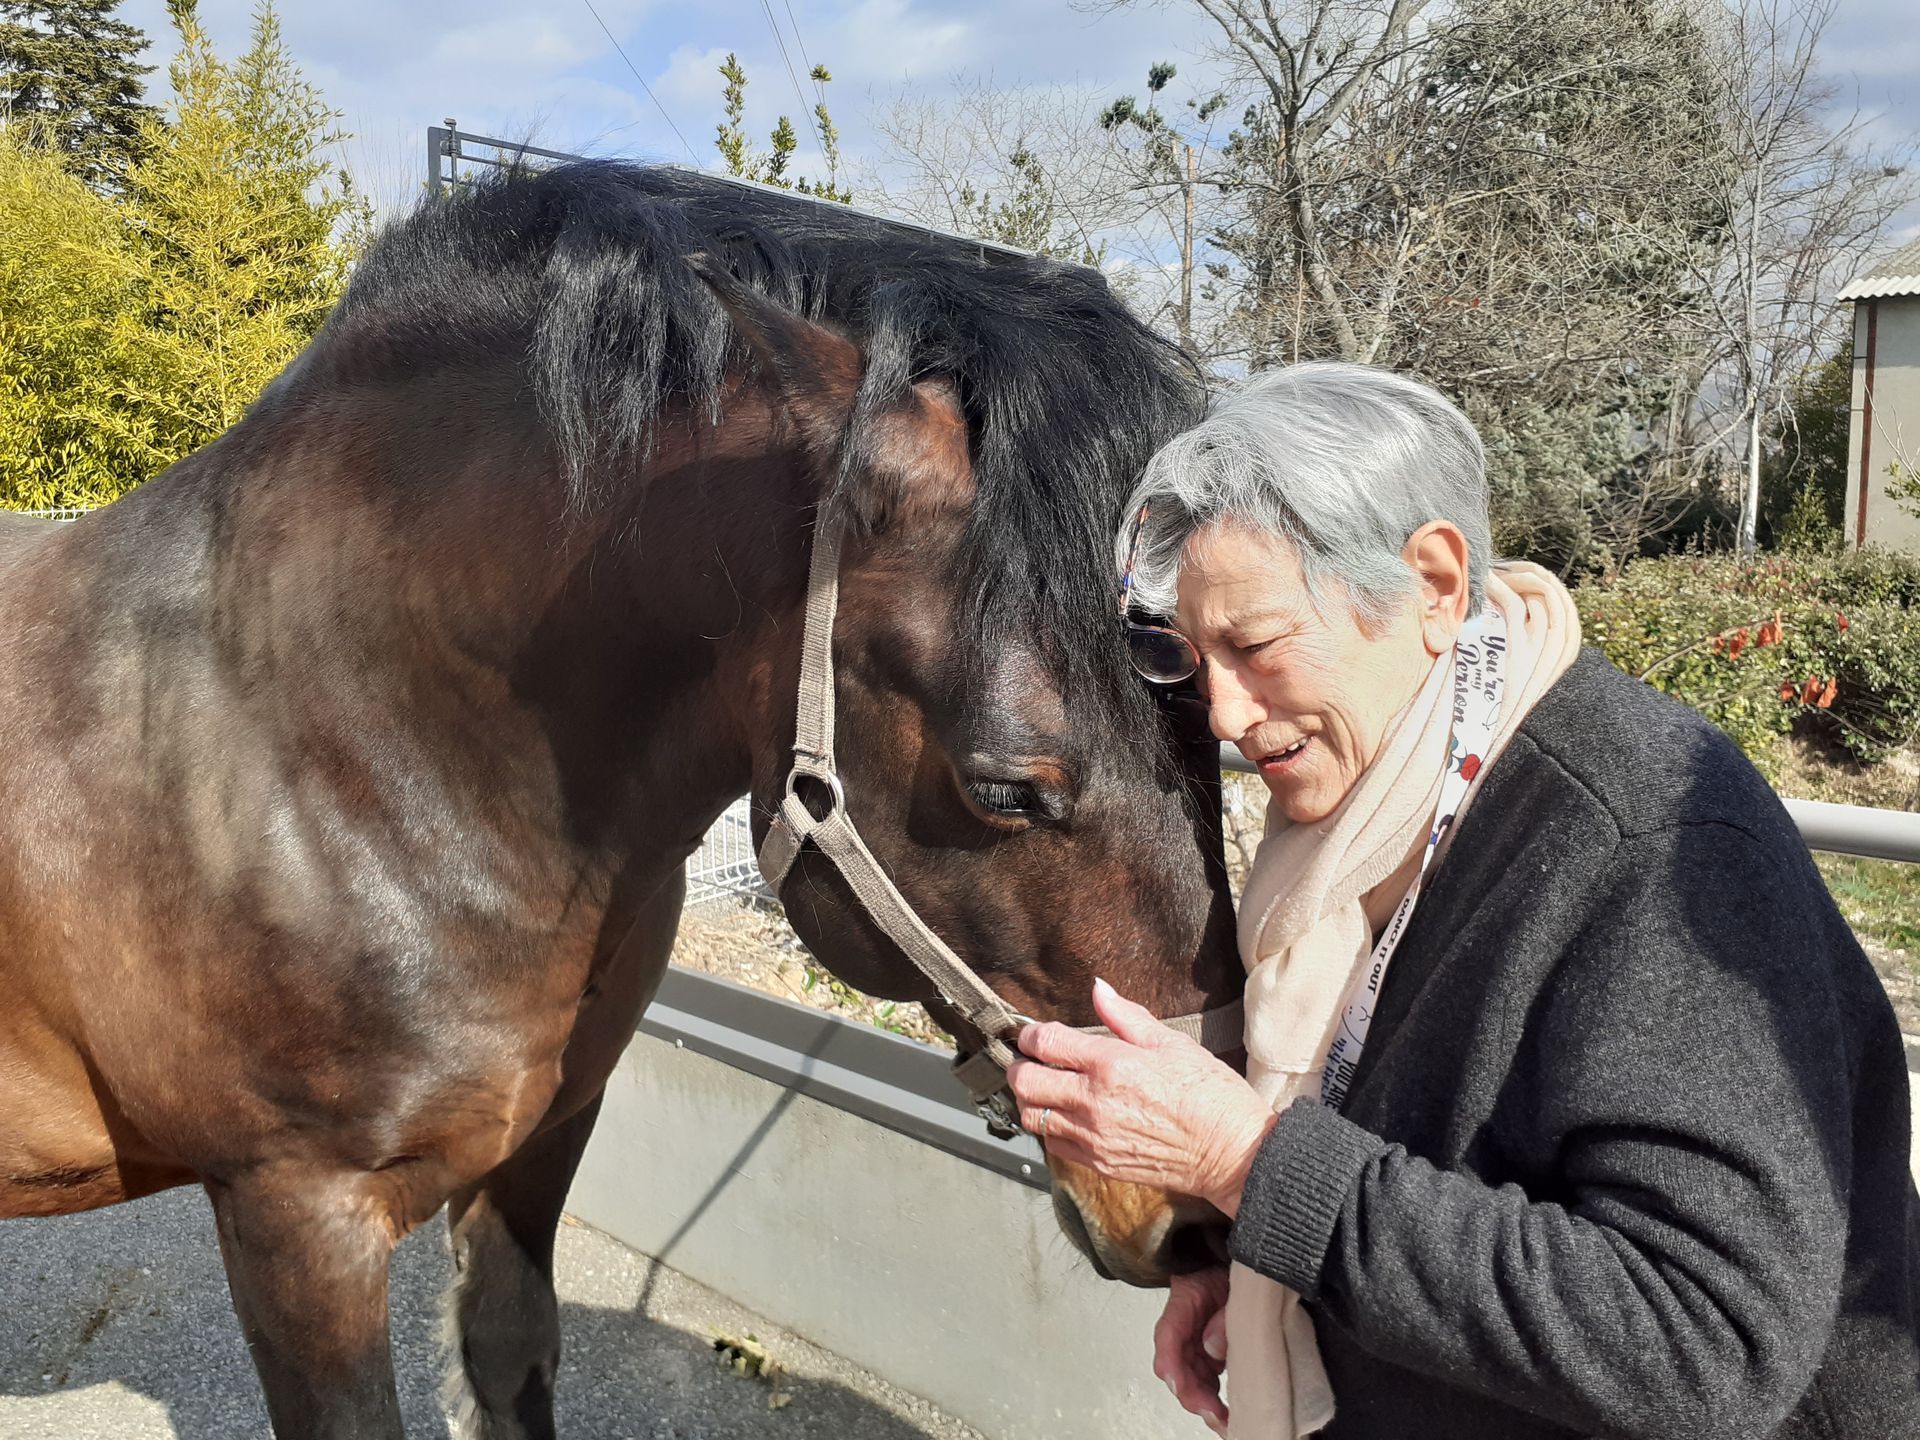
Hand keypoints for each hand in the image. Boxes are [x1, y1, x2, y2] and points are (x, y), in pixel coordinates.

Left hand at [1007, 978, 1273, 1217]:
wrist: (1231, 1151)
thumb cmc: (1209, 1094)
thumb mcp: (1171, 1042)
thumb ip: (1126, 1015)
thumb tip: (1098, 988)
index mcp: (1111, 1063)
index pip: (1046, 1043)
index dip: (1030, 1034)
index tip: (1031, 1033)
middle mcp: (1094, 1101)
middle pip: (1025, 1082)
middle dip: (1019, 1066)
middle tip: (1029, 1060)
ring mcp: (1093, 1136)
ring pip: (1032, 1116)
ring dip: (1029, 1099)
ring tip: (1043, 1088)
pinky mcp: (1099, 1163)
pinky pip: (1053, 1145)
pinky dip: (1049, 1129)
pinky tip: (1064, 1117)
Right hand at [1155, 1266, 1231, 1433]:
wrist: (1244, 1266)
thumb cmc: (1234, 1269)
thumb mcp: (1236, 1282)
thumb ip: (1224, 1314)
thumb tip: (1214, 1347)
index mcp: (1185, 1300)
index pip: (1168, 1334)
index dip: (1170, 1363)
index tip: (1179, 1386)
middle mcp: (1185, 1326)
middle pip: (1177, 1365)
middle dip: (1193, 1394)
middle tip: (1215, 1414)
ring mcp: (1195, 1341)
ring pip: (1190, 1378)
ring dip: (1204, 1403)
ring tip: (1225, 1422)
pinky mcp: (1208, 1353)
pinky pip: (1205, 1379)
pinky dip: (1213, 1399)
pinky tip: (1227, 1414)